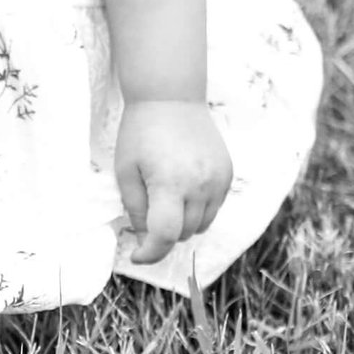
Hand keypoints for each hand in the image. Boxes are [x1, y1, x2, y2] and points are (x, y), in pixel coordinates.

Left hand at [114, 99, 232, 265]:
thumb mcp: (125, 170)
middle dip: (163, 233)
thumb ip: (135, 207)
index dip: (150, 253)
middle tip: (146, 217)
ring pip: (202, 225)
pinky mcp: (227, 174)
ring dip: (182, 223)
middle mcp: (200, 185)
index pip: (165, 235)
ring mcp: (218, 180)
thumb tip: (144, 237)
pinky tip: (183, 188)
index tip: (137, 255)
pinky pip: (214, 207)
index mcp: (170, 184)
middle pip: (184, 233)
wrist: (171, 98)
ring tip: (165, 198)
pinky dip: (198, 209)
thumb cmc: (140, 132)